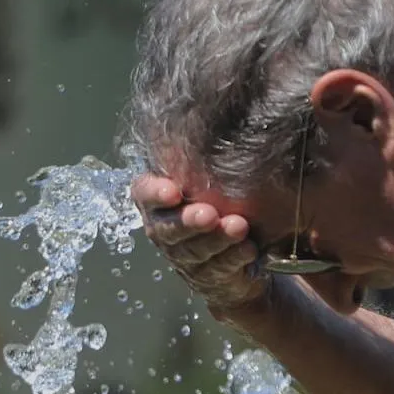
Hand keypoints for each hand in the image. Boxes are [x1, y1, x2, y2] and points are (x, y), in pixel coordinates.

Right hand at [131, 173, 269, 313]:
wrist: (233, 255)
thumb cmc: (216, 205)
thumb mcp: (206, 183)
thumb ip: (203, 164)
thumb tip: (223, 117)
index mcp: (157, 202)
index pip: (144, 193)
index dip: (154, 193)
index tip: (172, 191)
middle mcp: (164, 230)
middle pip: (168, 228)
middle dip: (188, 221)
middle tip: (208, 214)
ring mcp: (183, 257)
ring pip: (194, 250)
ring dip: (217, 239)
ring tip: (238, 227)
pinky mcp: (206, 277)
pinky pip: (217, 269)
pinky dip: (234, 258)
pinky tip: (249, 248)